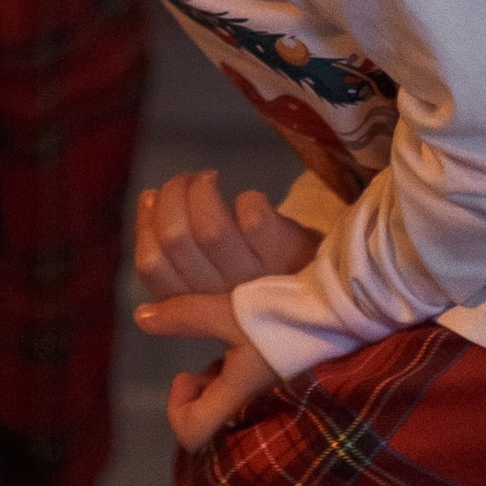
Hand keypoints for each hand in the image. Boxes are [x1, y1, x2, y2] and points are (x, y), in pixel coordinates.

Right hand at [134, 171, 300, 447]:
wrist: (339, 299)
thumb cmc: (272, 283)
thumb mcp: (223, 280)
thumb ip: (183, 250)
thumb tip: (147, 199)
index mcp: (200, 306)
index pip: (153, 267)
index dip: (146, 225)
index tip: (153, 197)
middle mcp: (224, 297)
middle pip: (176, 241)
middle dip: (172, 197)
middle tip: (185, 181)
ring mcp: (257, 278)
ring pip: (209, 227)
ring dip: (202, 190)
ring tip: (210, 179)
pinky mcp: (288, 255)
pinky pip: (254, 218)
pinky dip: (248, 200)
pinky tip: (251, 197)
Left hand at [134, 281, 284, 450]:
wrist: (348, 307)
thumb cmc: (288, 315)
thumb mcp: (231, 311)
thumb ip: (185, 315)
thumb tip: (140, 316)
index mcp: (238, 398)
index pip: (191, 435)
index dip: (176, 409)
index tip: (186, 374)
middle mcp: (257, 408)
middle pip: (211, 418)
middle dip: (200, 387)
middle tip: (209, 355)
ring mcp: (275, 398)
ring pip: (231, 402)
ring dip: (220, 375)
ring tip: (231, 338)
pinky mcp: (289, 380)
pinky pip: (252, 387)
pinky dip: (241, 368)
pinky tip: (251, 335)